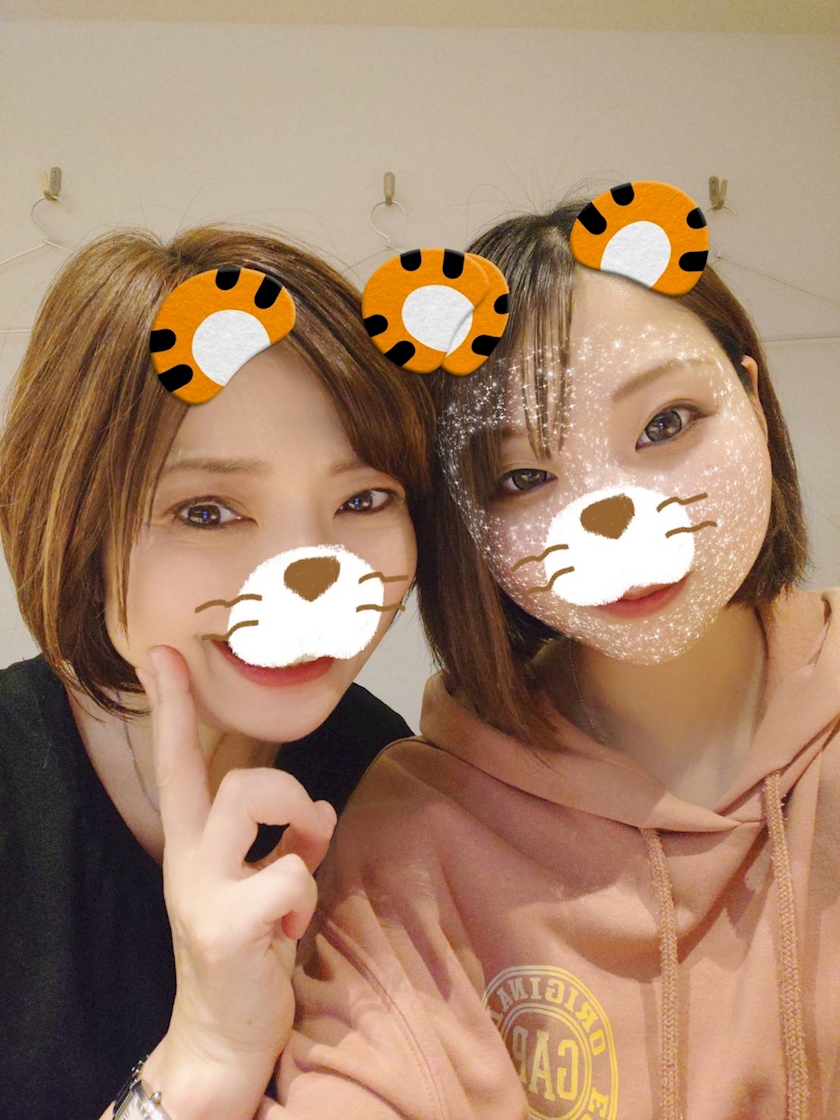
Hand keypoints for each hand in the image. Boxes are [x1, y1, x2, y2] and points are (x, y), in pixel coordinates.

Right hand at [137, 645, 335, 1117]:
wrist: (224, 1037)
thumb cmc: (250, 953)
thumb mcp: (268, 888)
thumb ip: (291, 843)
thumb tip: (323, 812)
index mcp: (195, 845)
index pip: (179, 764)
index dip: (174, 707)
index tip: (162, 654)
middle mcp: (188, 860)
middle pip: (231, 777)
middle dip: (285, 789)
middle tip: (308, 828)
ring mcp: (202, 891)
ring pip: (249, 799)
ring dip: (297, 825)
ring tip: (303, 865)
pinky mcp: (226, 925)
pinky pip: (289, 874)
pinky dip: (306, 895)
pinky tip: (291, 932)